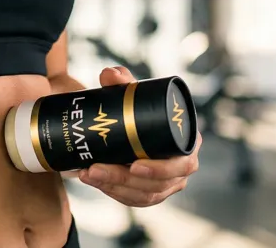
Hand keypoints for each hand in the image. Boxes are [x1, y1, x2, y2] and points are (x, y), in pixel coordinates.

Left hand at [76, 67, 201, 206]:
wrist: (132, 122)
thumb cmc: (139, 108)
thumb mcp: (131, 93)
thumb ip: (121, 81)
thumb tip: (110, 75)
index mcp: (186, 141)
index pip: (182, 163)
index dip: (160, 169)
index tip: (133, 165)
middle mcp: (182, 166)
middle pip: (159, 184)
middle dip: (125, 180)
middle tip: (96, 169)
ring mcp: (168, 182)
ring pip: (144, 195)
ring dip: (114, 187)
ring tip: (88, 174)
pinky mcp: (152, 191)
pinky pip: (136, 199)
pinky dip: (115, 192)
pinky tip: (95, 182)